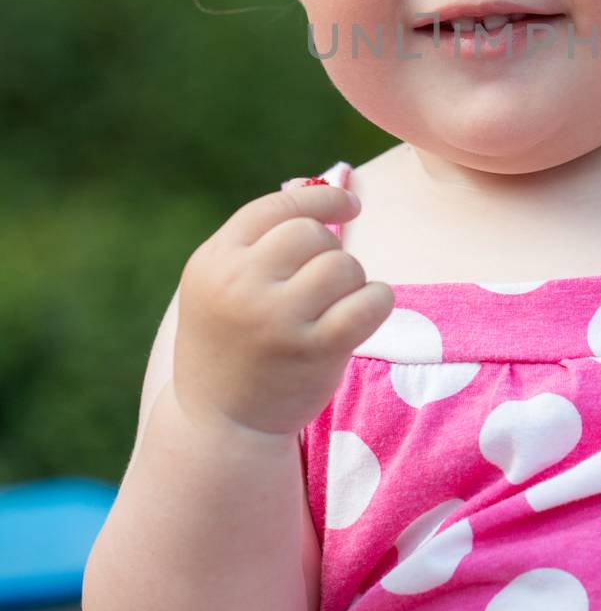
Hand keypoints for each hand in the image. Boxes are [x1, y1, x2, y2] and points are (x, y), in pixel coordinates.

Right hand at [173, 180, 393, 438]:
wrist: (218, 425)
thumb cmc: (231, 343)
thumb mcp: (222, 284)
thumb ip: (262, 239)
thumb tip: (326, 184)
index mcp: (214, 261)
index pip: (278, 208)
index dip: (322, 200)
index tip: (350, 206)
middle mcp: (240, 284)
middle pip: (312, 233)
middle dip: (329, 251)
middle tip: (323, 284)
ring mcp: (277, 318)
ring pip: (343, 265)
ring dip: (352, 281)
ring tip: (334, 307)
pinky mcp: (313, 350)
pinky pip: (369, 301)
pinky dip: (377, 302)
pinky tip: (365, 314)